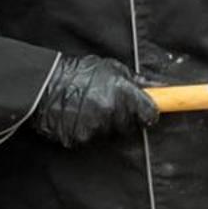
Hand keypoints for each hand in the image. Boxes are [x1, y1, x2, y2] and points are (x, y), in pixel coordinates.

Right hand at [31, 56, 158, 146]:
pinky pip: (92, 139)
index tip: (147, 113)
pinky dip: (88, 131)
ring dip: (106, 125)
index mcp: (121, 93)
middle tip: (109, 105)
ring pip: (111, 134)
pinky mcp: (78, 139)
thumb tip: (163, 88)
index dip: (149, 113)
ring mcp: (93, 128)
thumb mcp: (112, 69)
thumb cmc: (80, 73)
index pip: (149, 113)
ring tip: (91, 109)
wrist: (44, 84)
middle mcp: (109, 112)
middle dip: (126, 118)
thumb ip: (137, 82)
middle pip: (131, 126)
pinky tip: (79, 118)